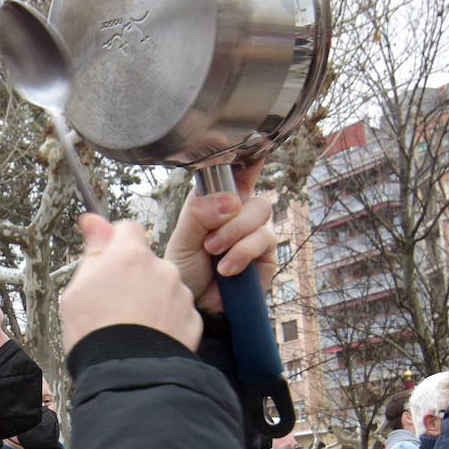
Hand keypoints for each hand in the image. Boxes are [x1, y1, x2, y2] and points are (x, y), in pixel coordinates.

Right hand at [60, 214, 201, 351]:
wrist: (126, 375)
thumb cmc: (97, 334)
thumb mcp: (77, 289)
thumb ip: (92, 251)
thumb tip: (93, 221)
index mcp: (131, 256)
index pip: (128, 229)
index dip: (115, 243)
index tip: (108, 259)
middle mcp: (162, 269)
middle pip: (147, 262)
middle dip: (134, 276)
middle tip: (114, 303)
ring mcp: (180, 295)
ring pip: (164, 287)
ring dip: (152, 299)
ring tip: (132, 325)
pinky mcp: (192, 320)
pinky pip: (177, 313)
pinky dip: (166, 321)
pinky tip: (148, 337)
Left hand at [164, 160, 274, 312]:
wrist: (194, 307)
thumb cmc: (185, 272)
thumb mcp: (182, 239)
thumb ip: (198, 214)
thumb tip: (229, 200)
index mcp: (217, 203)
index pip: (237, 173)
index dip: (249, 157)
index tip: (256, 141)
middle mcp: (240, 215)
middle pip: (251, 195)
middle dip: (230, 217)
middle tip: (209, 240)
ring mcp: (255, 234)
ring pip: (260, 214)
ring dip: (234, 235)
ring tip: (214, 254)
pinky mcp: (267, 255)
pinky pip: (264, 240)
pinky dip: (242, 253)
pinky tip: (227, 269)